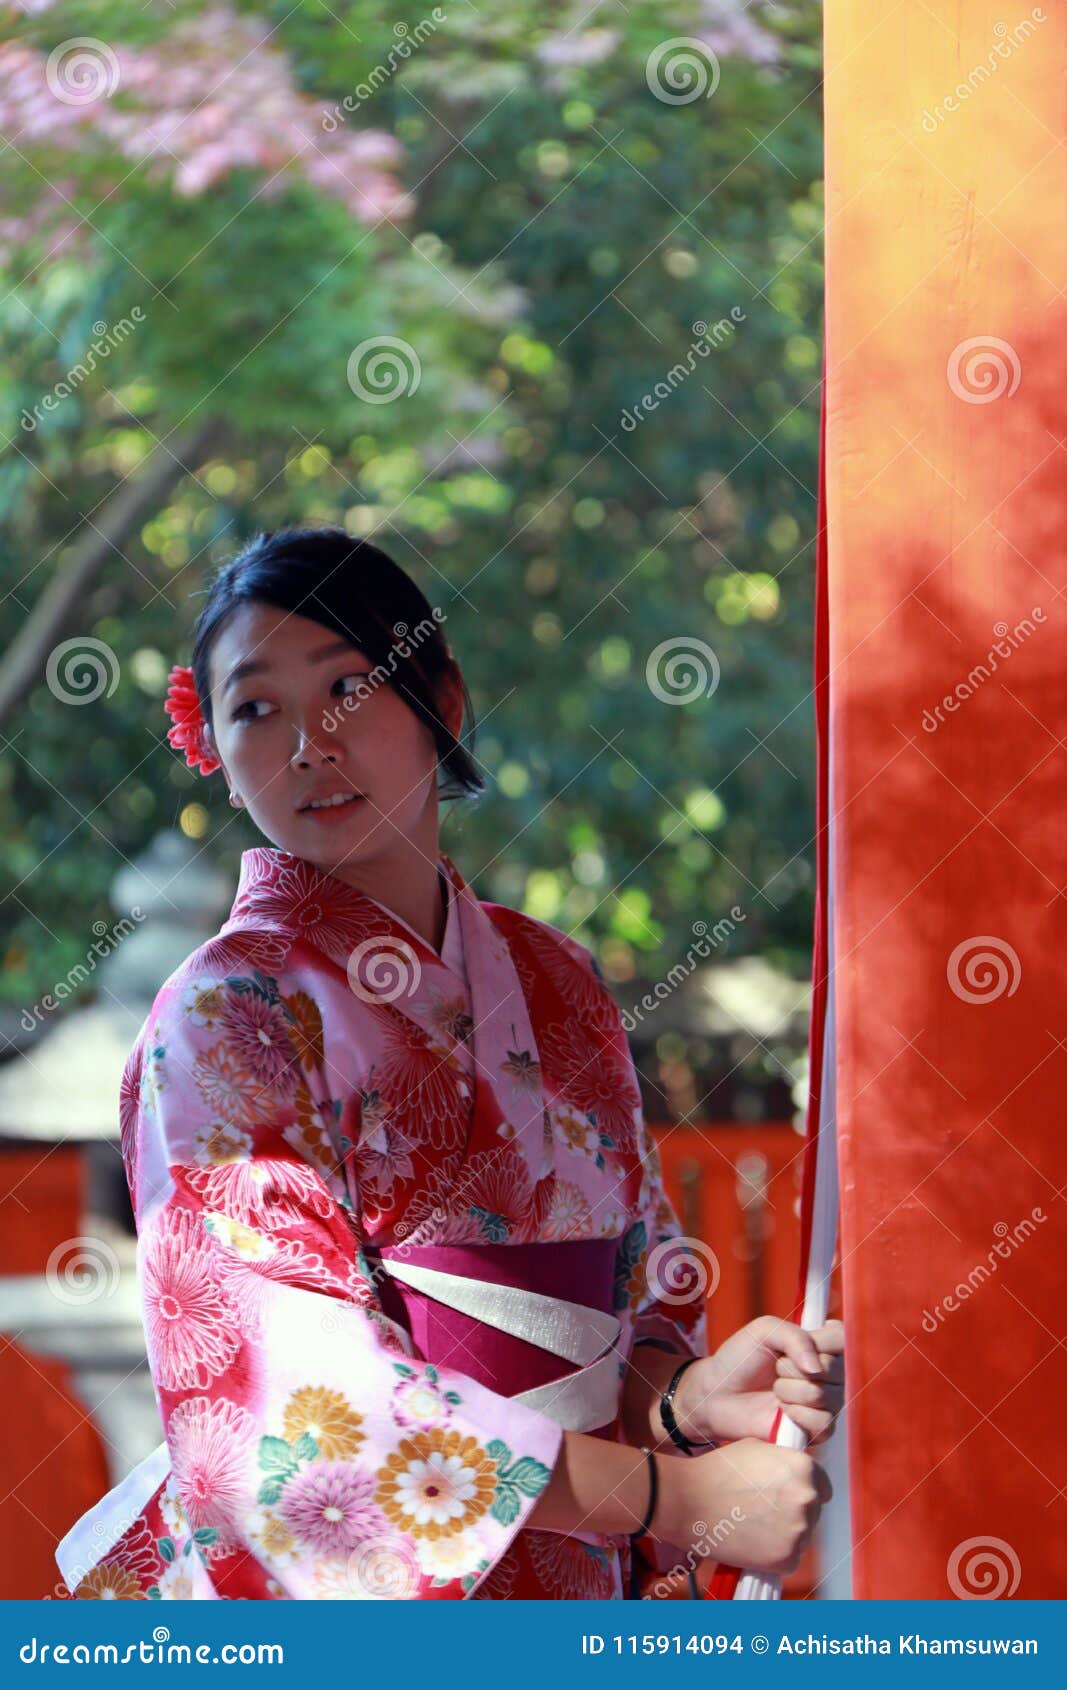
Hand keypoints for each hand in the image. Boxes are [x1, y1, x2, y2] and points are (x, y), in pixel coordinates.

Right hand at [656, 1437, 831, 1575]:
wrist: (689, 1501)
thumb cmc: (719, 1470)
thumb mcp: (757, 1448)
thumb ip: (785, 1460)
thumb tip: (798, 1472)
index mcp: (804, 1467)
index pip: (822, 1486)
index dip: (805, 1490)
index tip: (789, 1497)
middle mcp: (807, 1498)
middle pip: (812, 1512)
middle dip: (793, 1512)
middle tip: (764, 1512)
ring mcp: (799, 1531)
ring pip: (801, 1537)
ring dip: (784, 1534)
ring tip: (754, 1526)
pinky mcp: (786, 1559)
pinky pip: (789, 1559)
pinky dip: (774, 1555)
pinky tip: (752, 1542)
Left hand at [670, 1316, 843, 1447]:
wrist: (719, 1394)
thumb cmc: (740, 1358)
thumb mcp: (763, 1331)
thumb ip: (794, 1337)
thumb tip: (817, 1367)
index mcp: (818, 1345)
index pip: (843, 1339)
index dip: (824, 1342)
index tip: (798, 1345)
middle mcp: (827, 1374)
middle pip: (837, 1370)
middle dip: (796, 1369)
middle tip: (776, 1369)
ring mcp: (823, 1402)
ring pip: (828, 1397)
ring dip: (792, 1392)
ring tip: (775, 1390)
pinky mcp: (815, 1429)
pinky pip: (824, 1424)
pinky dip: (799, 1416)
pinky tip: (781, 1412)